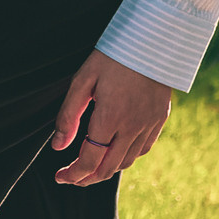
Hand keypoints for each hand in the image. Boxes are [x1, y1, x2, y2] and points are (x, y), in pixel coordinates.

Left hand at [50, 51, 172, 186]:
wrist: (152, 39)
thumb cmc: (113, 57)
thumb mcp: (83, 80)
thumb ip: (68, 115)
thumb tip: (58, 146)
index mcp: (110, 118)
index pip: (90, 161)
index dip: (73, 174)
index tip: (59, 176)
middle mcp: (132, 127)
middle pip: (108, 168)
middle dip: (86, 178)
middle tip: (71, 177)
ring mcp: (149, 125)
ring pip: (126, 162)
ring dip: (106, 170)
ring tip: (90, 167)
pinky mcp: (160, 119)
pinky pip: (142, 149)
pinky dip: (126, 157)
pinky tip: (115, 152)